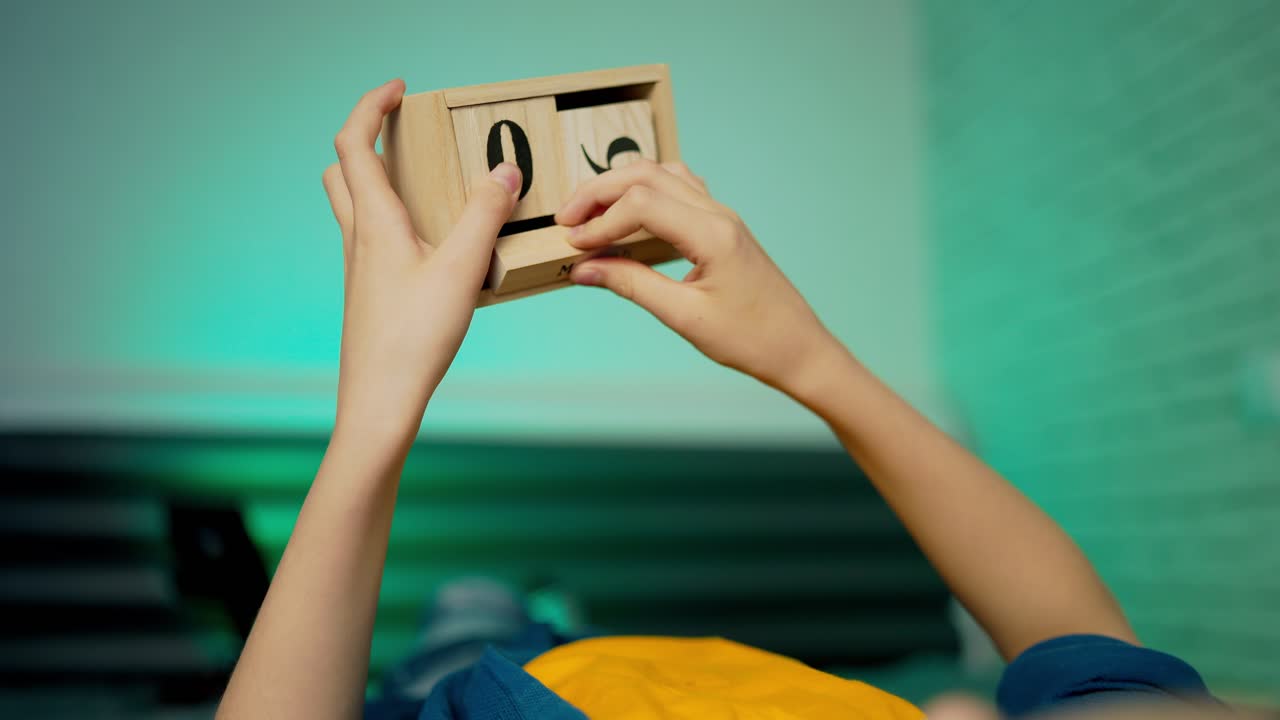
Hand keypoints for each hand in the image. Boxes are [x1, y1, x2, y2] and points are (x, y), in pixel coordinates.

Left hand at [322, 79, 520, 452]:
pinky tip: (437, 244)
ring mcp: (361, 269)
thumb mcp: (461, 269)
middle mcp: (359, 239)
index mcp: (373, 222)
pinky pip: (376, 240)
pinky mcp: (371, 294)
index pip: (355, 143)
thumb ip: (484, 215)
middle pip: (343, 172)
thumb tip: (504, 171)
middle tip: (407, 134)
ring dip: (382, 182)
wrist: (379, 402)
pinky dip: (397, 222)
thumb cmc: (413, 339)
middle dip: (369, 141)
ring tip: (431, 185)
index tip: (399, 90)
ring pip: (357, 207)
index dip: (371, 106)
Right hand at [556, 160, 839, 395]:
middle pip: (646, 176)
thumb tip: (584, 269)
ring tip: (590, 213)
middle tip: (566, 219)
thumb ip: (632, 286)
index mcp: (711, 234)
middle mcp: (718, 214)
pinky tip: (629, 215)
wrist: (799, 349)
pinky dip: (646, 193)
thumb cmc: (751, 340)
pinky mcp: (723, 226)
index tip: (573, 246)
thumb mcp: (684, 317)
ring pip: (663, 175)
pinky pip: (680, 189)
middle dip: (600, 192)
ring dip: (621, 187)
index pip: (641, 204)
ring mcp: (723, 215)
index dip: (600, 221)